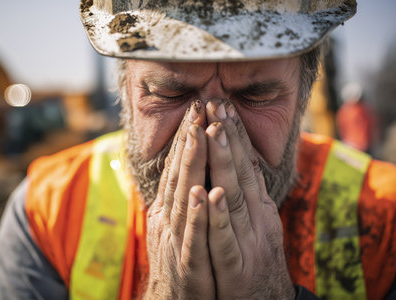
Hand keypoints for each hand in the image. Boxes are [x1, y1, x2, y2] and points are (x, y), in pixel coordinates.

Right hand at [144, 101, 214, 298]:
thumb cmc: (184, 259)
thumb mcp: (180, 224)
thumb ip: (182, 197)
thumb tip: (190, 168)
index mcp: (170, 210)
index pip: (179, 169)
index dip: (186, 140)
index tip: (196, 110)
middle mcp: (169, 221)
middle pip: (179, 177)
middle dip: (188, 142)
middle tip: (196, 110)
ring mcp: (177, 243)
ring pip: (183, 200)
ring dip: (191, 167)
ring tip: (199, 136)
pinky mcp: (188, 268)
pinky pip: (194, 239)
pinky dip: (197, 215)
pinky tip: (202, 192)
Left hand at [204, 100, 294, 298]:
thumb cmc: (253, 260)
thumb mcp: (256, 223)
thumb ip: (248, 195)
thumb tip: (242, 163)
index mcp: (258, 208)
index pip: (245, 164)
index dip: (235, 135)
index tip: (223, 105)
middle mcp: (256, 219)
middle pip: (240, 173)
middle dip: (228, 137)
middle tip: (217, 104)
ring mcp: (247, 242)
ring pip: (232, 198)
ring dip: (224, 165)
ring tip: (213, 134)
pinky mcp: (236, 268)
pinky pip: (224, 239)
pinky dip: (216, 216)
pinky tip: (208, 193)